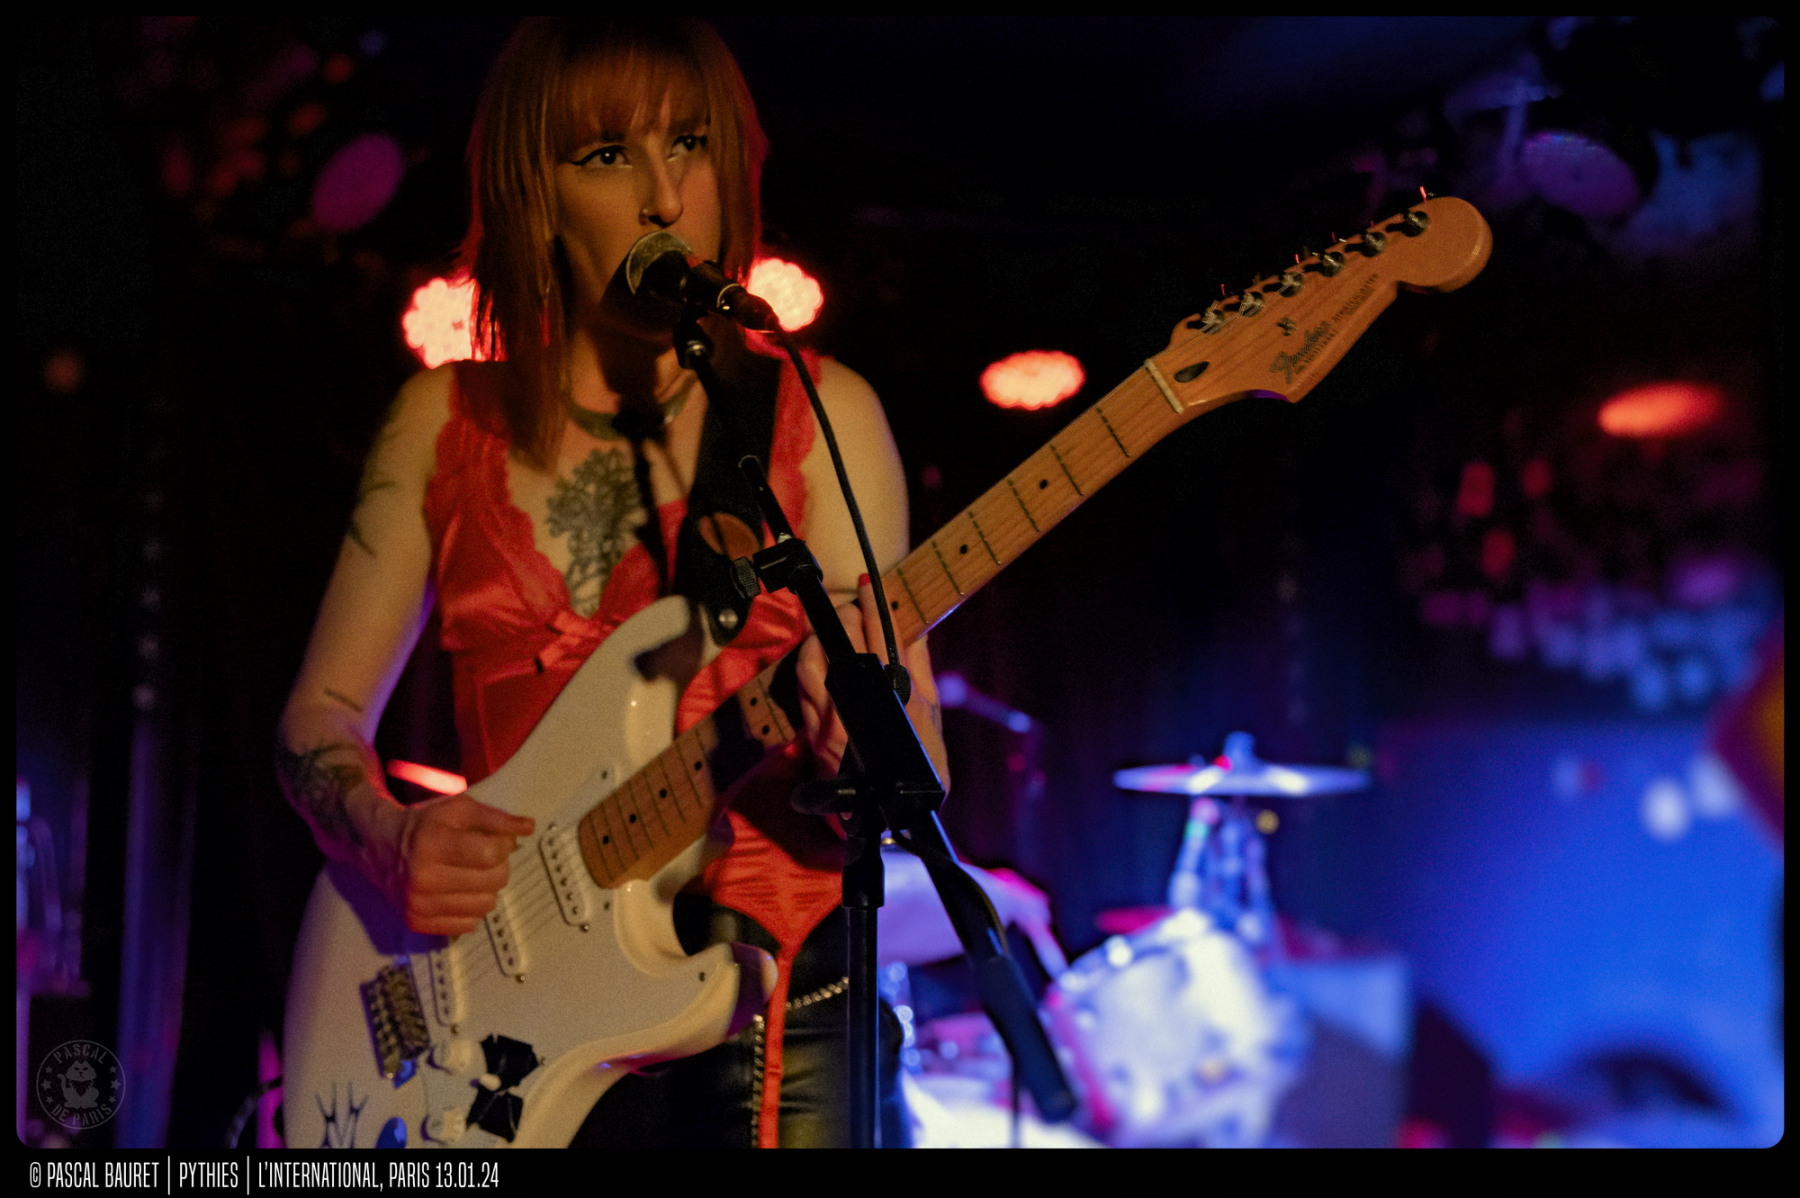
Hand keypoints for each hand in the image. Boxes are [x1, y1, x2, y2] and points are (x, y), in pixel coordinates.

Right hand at [384, 793, 535, 935]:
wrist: (381, 849)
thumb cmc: (427, 825)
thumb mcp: (458, 809)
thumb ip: (496, 818)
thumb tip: (528, 828)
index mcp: (432, 843)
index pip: (492, 853)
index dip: (505, 845)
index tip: (499, 841)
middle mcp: (423, 877)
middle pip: (494, 881)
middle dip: (498, 866)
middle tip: (483, 858)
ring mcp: (418, 904)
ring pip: (486, 905)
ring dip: (487, 889)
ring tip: (472, 875)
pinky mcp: (417, 923)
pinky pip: (469, 924)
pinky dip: (471, 908)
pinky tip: (459, 892)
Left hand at [795, 575, 946, 786]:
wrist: (895, 814)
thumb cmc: (922, 764)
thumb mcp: (931, 714)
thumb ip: (920, 669)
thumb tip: (913, 631)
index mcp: (898, 695)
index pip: (882, 635)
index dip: (873, 605)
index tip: (868, 584)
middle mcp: (861, 705)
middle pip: (843, 641)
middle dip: (847, 617)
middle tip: (854, 608)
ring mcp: (831, 720)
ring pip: (812, 661)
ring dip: (819, 639)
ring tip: (833, 633)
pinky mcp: (813, 734)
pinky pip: (802, 687)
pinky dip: (808, 666)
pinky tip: (817, 660)